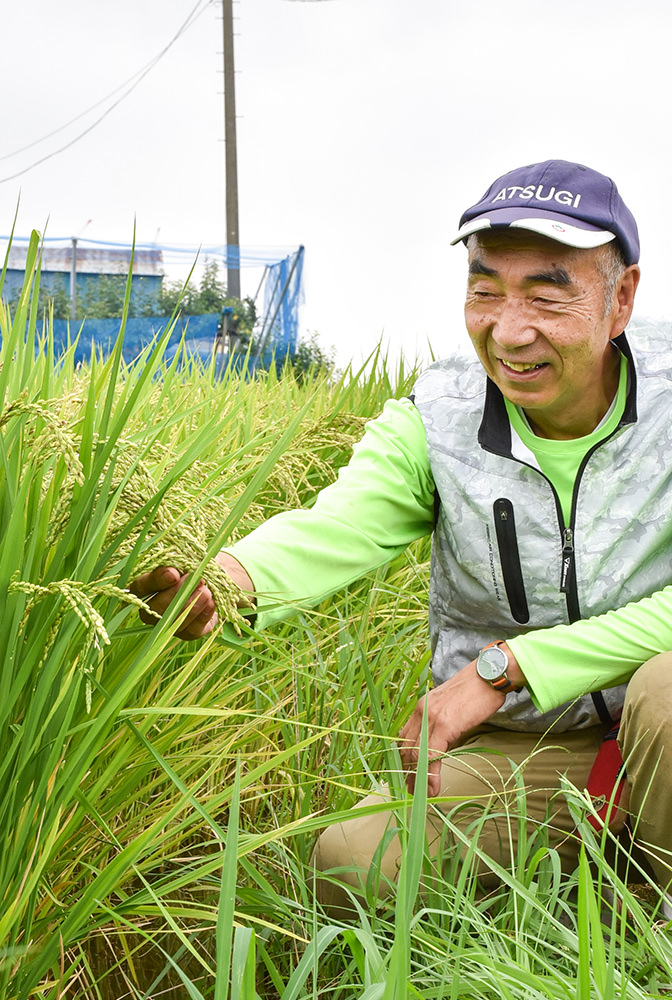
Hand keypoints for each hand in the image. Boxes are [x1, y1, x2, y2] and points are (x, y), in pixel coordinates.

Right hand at [128, 553, 254, 640]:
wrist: (216, 576)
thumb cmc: (195, 564)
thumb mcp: (187, 558)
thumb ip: (178, 563)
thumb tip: (175, 572)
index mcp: (146, 587)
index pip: (141, 587)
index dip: (156, 581)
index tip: (173, 573)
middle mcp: (153, 609)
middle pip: (156, 608)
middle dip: (176, 595)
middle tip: (196, 581)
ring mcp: (169, 624)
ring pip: (174, 622)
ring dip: (192, 606)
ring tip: (207, 591)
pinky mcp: (188, 633)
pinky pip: (192, 631)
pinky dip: (203, 616)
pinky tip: (212, 603)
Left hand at [398, 660, 507, 795]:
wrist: (488, 676)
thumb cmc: (474, 692)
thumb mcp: (449, 707)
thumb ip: (440, 725)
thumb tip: (439, 748)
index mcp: (421, 707)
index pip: (404, 737)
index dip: (403, 759)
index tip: (406, 775)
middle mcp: (421, 712)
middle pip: (406, 748)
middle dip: (406, 772)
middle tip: (410, 790)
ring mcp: (431, 718)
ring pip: (416, 754)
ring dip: (416, 778)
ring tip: (419, 795)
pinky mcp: (445, 725)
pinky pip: (431, 755)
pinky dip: (430, 775)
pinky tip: (432, 788)